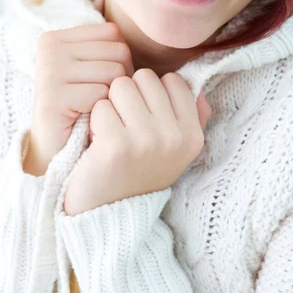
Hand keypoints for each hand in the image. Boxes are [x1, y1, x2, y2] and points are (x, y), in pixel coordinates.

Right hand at [23, 22, 134, 176]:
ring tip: (96, 109)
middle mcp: (50, 48)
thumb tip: (153, 29)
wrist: (57, 151)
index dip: (120, 60)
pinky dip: (105, 111)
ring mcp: (49, 71)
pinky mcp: (53, 97)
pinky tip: (89, 119)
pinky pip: (103, 94)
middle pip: (119, 51)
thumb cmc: (84, 108)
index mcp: (57, 37)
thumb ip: (111, 48)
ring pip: (115, 73)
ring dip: (114, 97)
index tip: (99, 81)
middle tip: (100, 100)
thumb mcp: (96, 69)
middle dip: (120, 80)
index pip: (114, 33)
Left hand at [63, 69, 212, 215]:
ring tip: (113, 130)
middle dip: (131, 95)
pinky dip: (95, 121)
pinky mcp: (116, 145)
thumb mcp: (177, 148)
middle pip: (145, 78)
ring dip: (112, 105)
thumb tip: (198, 85)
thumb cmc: (140, 171)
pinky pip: (101, 106)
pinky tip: (99, 142)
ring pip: (121, 86)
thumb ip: (193, 115)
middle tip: (126, 124)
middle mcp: (175, 137)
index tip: (147, 116)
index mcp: (192, 134)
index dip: (154, 92)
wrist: (108, 214)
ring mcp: (147, 140)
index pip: (173, 80)